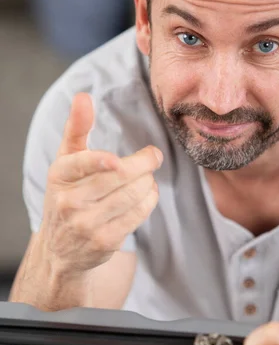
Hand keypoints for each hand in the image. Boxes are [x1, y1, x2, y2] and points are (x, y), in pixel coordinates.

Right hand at [39, 92, 162, 275]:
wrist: (61, 249)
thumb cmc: (67, 193)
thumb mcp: (66, 161)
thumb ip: (76, 128)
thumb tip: (83, 96)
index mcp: (59, 175)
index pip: (80, 165)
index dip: (99, 162)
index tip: (116, 160)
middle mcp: (70, 201)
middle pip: (118, 178)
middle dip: (144, 164)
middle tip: (154, 156)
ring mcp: (87, 224)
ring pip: (132, 195)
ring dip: (148, 181)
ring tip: (148, 176)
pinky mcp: (105, 241)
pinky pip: (138, 214)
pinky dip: (149, 200)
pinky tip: (148, 192)